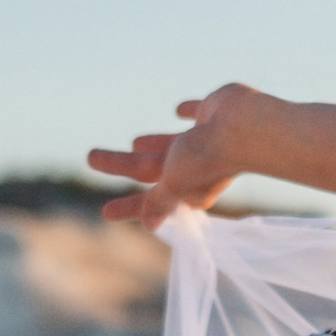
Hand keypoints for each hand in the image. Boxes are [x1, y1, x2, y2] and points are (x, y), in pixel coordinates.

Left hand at [87, 83, 264, 229]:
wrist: (245, 127)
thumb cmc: (208, 159)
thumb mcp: (176, 184)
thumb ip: (160, 201)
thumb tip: (149, 224)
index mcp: (185, 187)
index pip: (149, 201)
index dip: (128, 207)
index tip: (104, 213)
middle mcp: (196, 166)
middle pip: (149, 167)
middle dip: (120, 164)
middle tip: (90, 157)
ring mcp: (205, 139)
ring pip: (170, 143)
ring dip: (153, 144)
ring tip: (133, 142)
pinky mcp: (214, 113)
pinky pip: (197, 112)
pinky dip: (188, 111)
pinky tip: (179, 110)